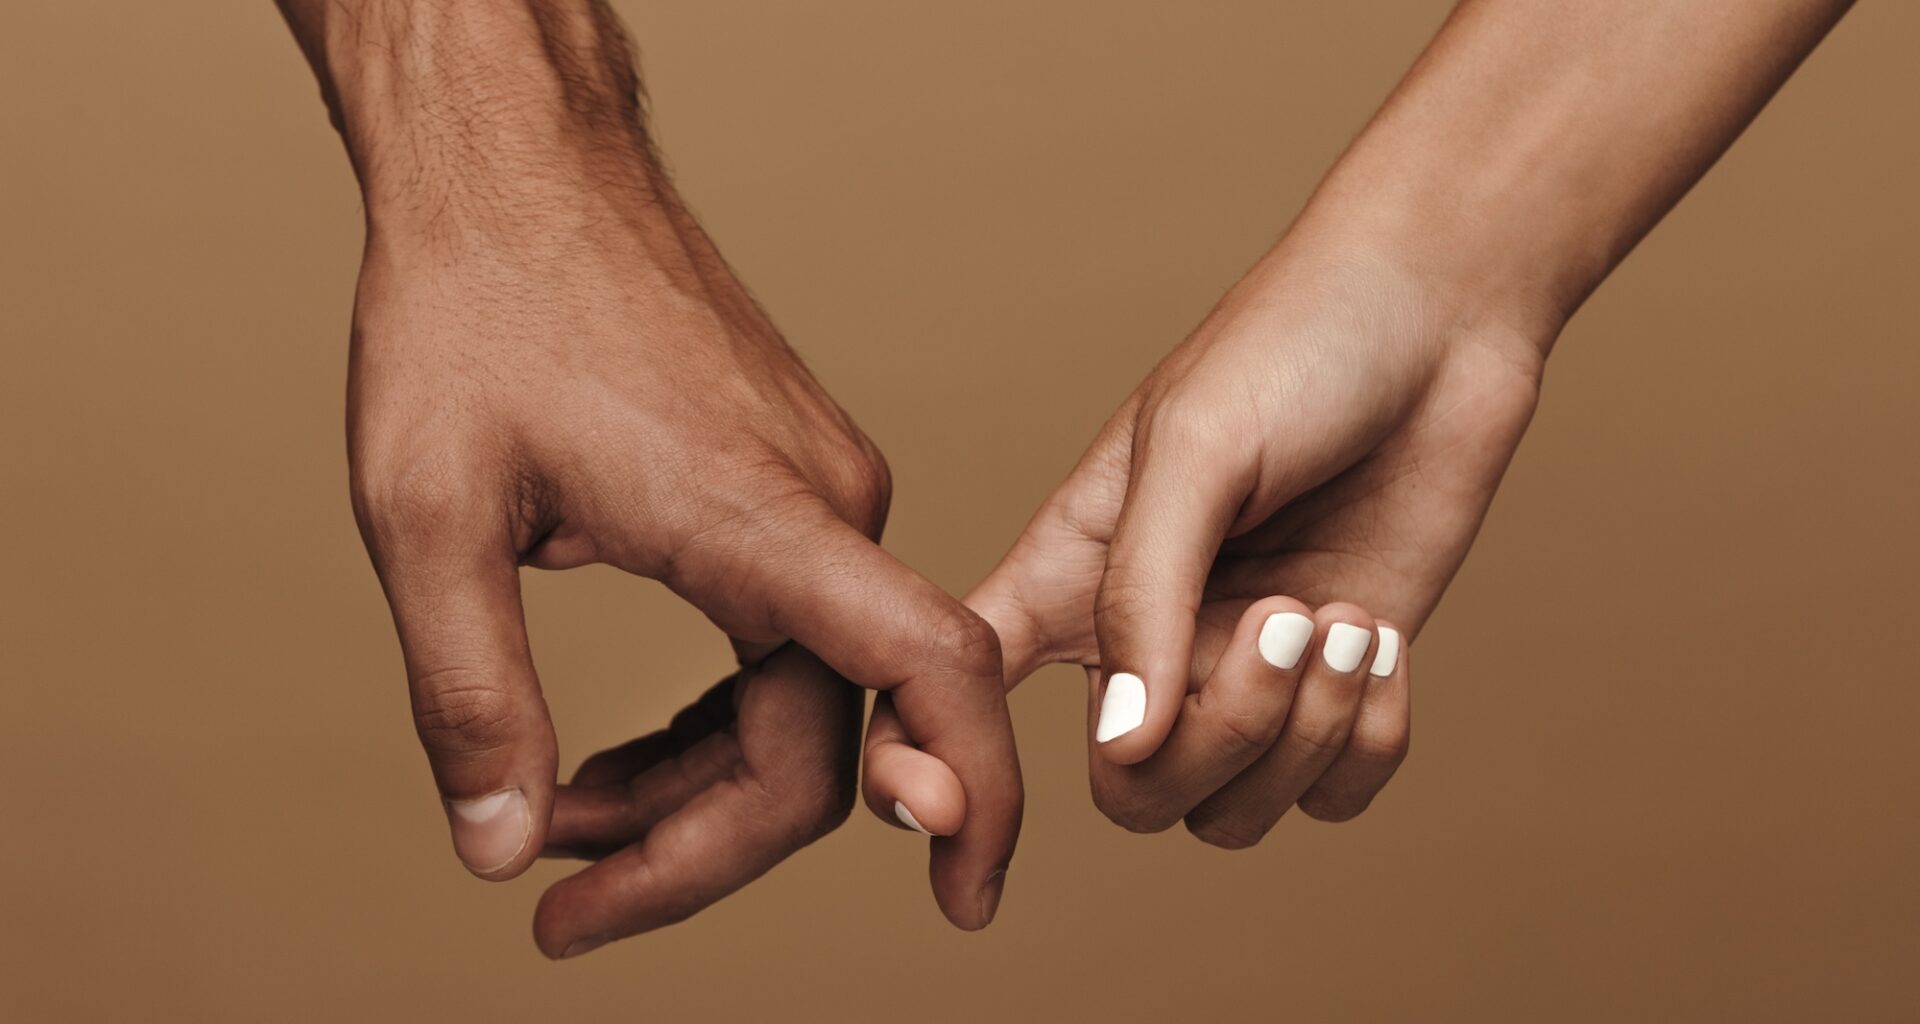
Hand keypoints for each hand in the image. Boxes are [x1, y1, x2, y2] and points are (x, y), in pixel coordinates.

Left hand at [347, 184, 1019, 951]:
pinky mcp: (784, 484)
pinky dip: (704, 717)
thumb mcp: (427, 515)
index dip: (972, 800)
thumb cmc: (475, 305)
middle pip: (820, 737)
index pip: (923, 672)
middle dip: (697, 846)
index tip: (960, 906)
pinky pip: (779, 641)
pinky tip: (611, 754)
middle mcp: (821, 506)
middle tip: (565, 901)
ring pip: (797, 698)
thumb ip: (472, 695)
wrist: (513, 169)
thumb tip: (499, 845)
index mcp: (758, 513)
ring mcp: (812, 492)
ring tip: (559, 821)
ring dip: (689, 786)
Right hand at [869, 243, 1541, 846]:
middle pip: (1133, 791)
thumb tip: (1122, 745)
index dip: (936, 760)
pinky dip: (1364, 744)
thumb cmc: (1294, 344)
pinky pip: (1333, 794)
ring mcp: (1247, 670)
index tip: (947, 806)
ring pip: (1234, 811)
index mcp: (1070, 576)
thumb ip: (1141, 598)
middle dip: (1221, 737)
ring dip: (1303, 735)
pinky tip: (1380, 647)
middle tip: (1285, 614)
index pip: (968, 686)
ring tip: (1339, 618)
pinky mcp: (1343, 683)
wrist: (1442, 313)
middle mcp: (1150, 642)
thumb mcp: (1194, 451)